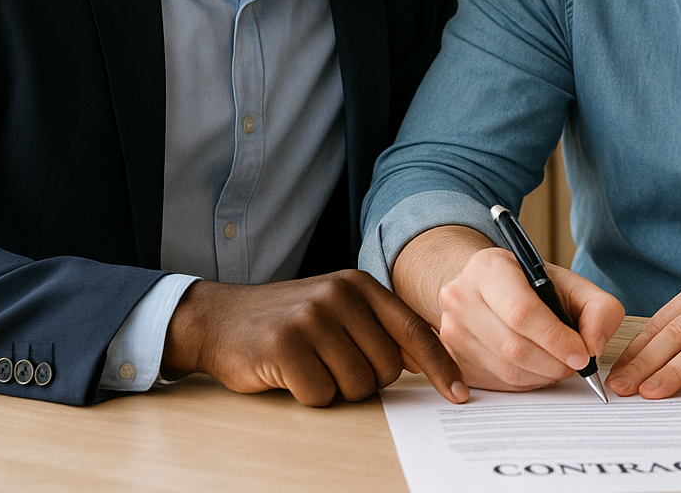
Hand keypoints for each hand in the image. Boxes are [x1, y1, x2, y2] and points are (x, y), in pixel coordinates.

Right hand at [162, 269, 466, 406]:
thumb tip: (430, 361)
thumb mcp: (339, 309)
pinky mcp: (285, 345)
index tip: (460, 394)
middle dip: (365, 380)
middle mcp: (340, 295)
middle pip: (387, 368)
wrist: (220, 319)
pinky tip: (289, 373)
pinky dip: (308, 395)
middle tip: (333, 364)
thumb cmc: (289, 321)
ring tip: (310, 365)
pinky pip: (321, 395)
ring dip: (335, 389)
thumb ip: (380, 328)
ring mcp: (312, 317)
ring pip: (356, 386)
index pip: (415, 331)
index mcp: (361, 285)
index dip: (441, 366)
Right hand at [429, 245, 623, 391]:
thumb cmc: (533, 286)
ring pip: (506, 369)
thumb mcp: (572, 284)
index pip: (521, 312)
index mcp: (489, 268)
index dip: (556, 339)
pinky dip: (526, 382)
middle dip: (554, 363)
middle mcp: (461, 297)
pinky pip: (497, 382)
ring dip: (542, 375)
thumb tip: (593, 347)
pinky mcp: (453, 358)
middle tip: (575, 364)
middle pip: (513, 347)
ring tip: (559, 363)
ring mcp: (451, 330)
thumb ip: (599, 309)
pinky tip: (537, 367)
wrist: (488, 288)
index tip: (581, 355)